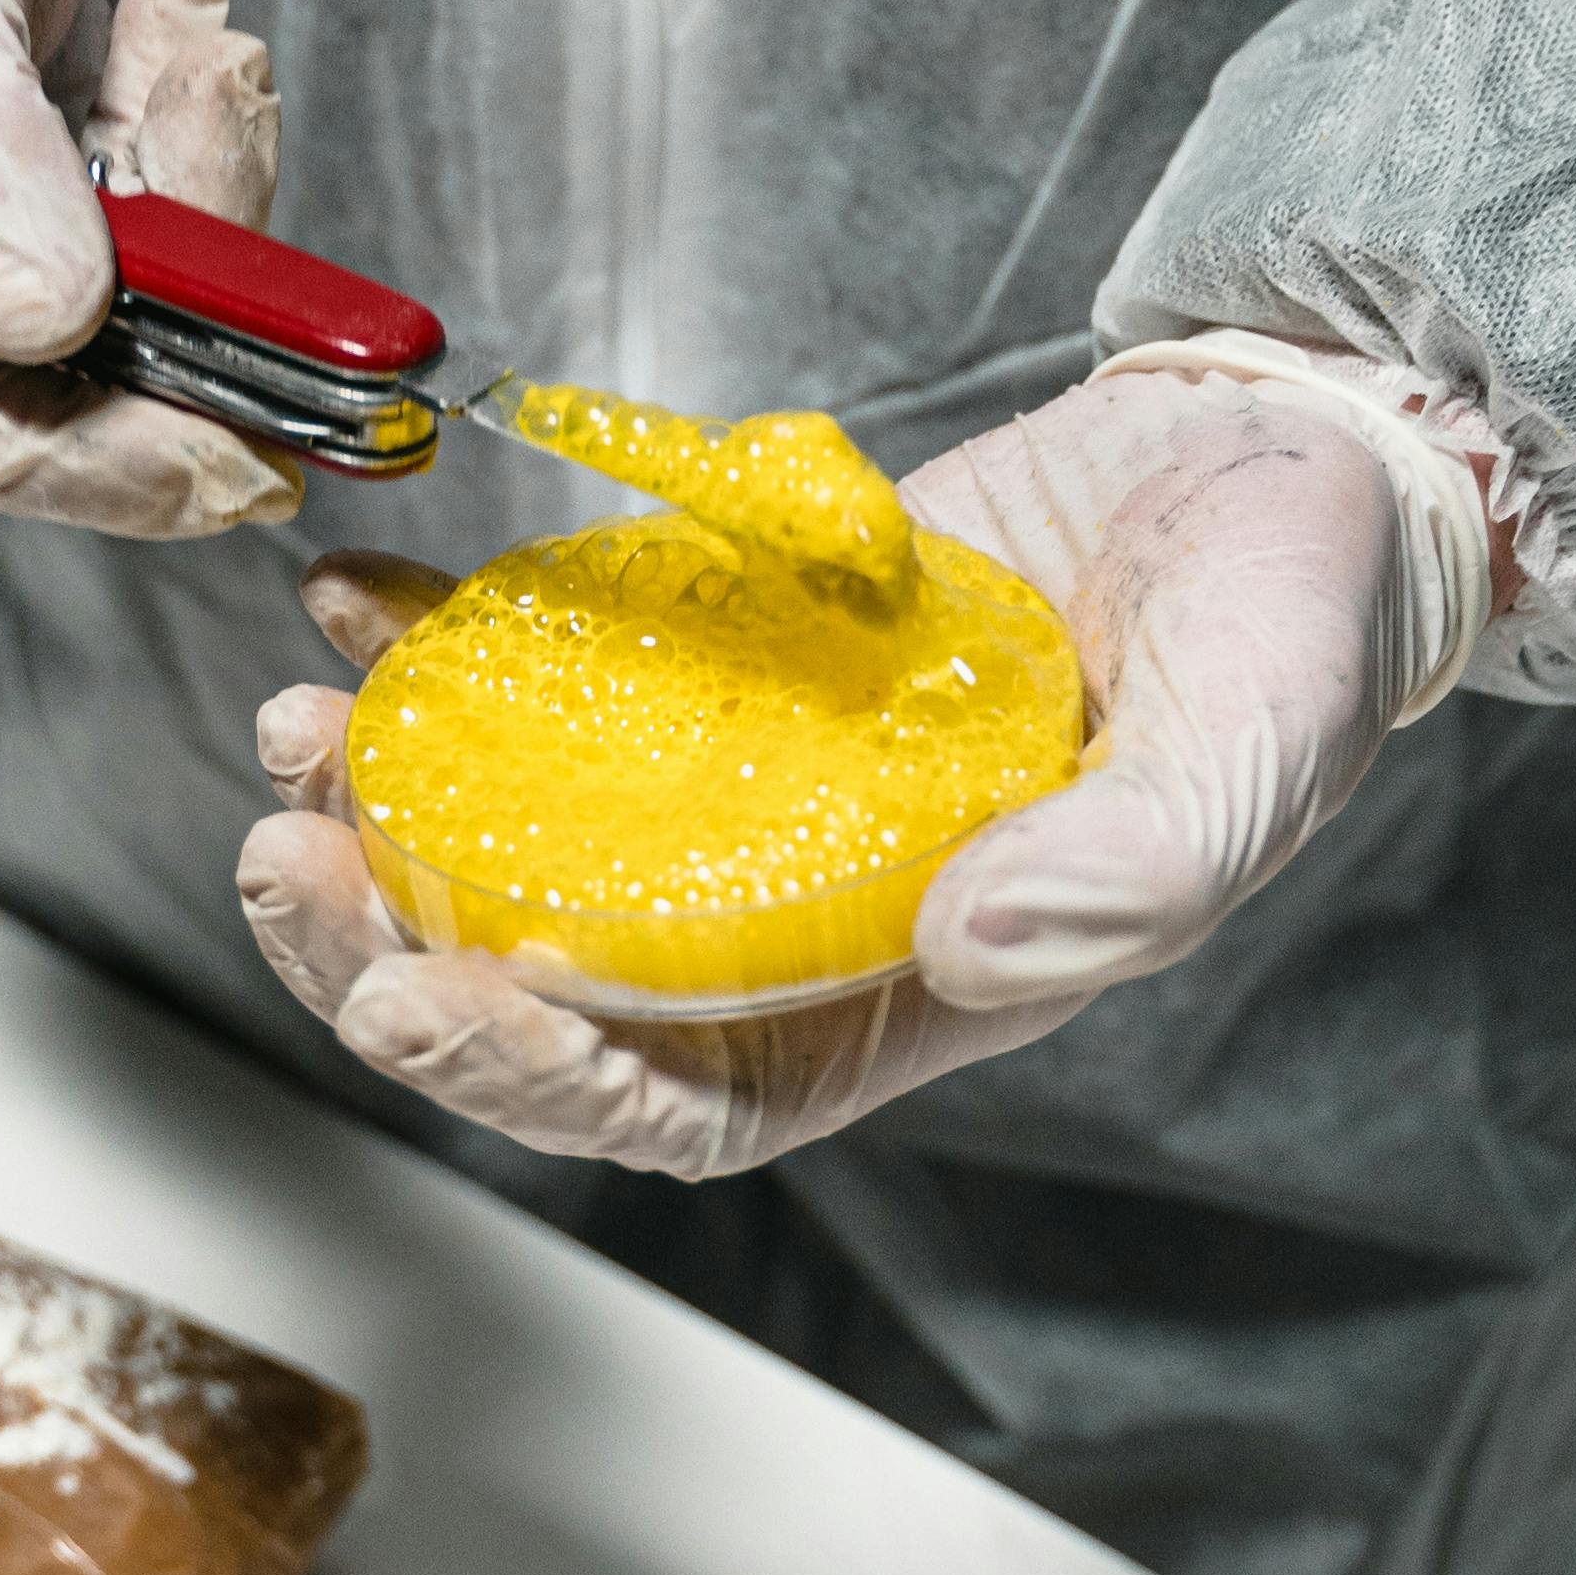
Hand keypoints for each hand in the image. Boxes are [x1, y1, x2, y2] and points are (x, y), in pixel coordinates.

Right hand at [0, 0, 299, 532]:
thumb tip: (43, 322)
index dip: (90, 455)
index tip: (243, 444)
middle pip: (25, 400)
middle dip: (168, 272)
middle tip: (209, 79)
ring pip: (105, 347)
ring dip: (187, 191)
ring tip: (180, 34)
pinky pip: (129, 286)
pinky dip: (175, 167)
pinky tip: (160, 43)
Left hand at [235, 371, 1472, 1173]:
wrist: (1275, 473)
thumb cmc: (1286, 636)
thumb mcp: (1244, 750)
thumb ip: (1130, 867)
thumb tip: (976, 950)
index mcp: (899, 991)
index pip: (682, 1101)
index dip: (544, 1079)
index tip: (437, 998)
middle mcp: (786, 906)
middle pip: (547, 987)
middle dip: (396, 950)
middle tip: (291, 860)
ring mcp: (731, 781)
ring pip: (513, 835)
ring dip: (383, 800)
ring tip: (289, 725)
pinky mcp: (707, 656)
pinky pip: (543, 668)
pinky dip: (432, 639)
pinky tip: (349, 591)